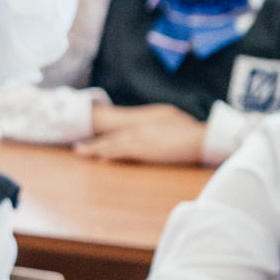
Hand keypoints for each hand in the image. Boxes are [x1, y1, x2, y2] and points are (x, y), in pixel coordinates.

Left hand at [77, 102, 208, 164]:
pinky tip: (100, 158)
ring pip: (114, 144)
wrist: (201, 137)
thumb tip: (151, 133)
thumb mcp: (172, 122)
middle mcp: (140, 128)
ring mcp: (142, 137)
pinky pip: (123, 152)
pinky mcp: (146, 149)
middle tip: (78, 148)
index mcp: (146, 121)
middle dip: (95, 143)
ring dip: (96, 149)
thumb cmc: (191, 132)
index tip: (93, 142)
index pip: (121, 131)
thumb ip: (158, 126)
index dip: (106, 137)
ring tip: (81, 153)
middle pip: (113, 137)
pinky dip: (110, 155)